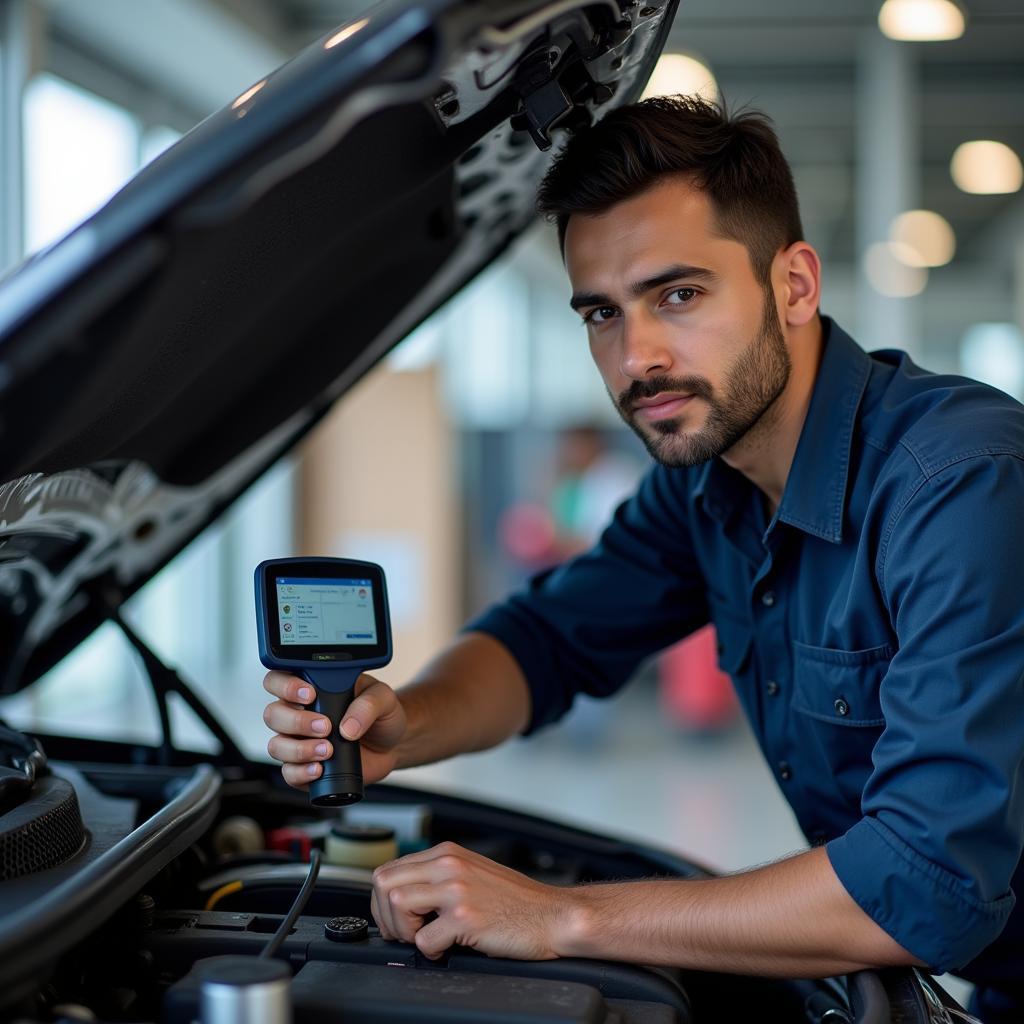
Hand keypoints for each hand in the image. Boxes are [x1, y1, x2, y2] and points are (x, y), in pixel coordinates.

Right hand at [262, 671, 406, 789]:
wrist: (393, 745)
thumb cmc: (382, 715)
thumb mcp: (383, 699)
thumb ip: (368, 704)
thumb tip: (348, 727)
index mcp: (312, 688)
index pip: (279, 680)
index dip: (285, 686)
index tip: (310, 695)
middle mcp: (299, 713)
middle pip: (273, 714)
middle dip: (296, 721)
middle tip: (325, 726)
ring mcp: (299, 741)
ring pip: (276, 745)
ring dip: (298, 749)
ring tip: (327, 750)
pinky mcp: (305, 766)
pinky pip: (288, 773)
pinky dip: (300, 772)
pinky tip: (319, 769)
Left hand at [370, 841, 571, 960]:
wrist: (553, 916)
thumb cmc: (517, 902)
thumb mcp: (472, 873)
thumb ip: (439, 875)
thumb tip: (401, 895)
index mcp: (447, 853)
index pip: (390, 868)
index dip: (384, 900)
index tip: (395, 919)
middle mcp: (449, 864)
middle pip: (384, 882)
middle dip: (386, 915)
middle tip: (405, 933)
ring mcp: (457, 889)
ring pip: (396, 904)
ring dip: (403, 932)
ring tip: (425, 938)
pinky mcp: (465, 917)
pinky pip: (423, 941)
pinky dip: (430, 952)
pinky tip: (448, 948)